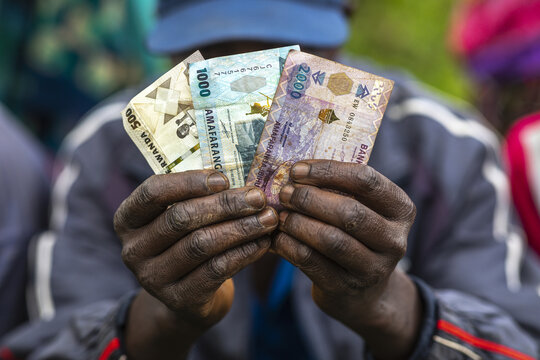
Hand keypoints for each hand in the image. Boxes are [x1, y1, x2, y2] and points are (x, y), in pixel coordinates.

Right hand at [113, 170, 277, 358]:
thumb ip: (200, 197)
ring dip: (240, 228)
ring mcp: (153, 278)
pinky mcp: (178, 299)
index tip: (223, 179)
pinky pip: (216, 270)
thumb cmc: (188, 242)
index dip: (189, 182)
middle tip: (258, 198)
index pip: (153, 193)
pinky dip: (243, 253)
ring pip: (201, 244)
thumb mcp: (182, 218)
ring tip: (268, 219)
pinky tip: (263, 243)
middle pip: (181, 218)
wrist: (188, 299)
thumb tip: (244, 178)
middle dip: (225, 205)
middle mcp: (133, 249)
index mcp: (128, 219)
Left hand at [273, 160, 420, 358]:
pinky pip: (312, 262)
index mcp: (401, 209)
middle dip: (309, 198)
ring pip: (330, 240)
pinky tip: (278, 237)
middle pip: (348, 212)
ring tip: (281, 215)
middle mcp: (394, 240)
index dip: (328, 171)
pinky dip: (289, 246)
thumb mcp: (363, 210)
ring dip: (298, 223)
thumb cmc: (356, 236)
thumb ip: (339, 189)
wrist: (365, 293)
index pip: (366, 180)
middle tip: (285, 193)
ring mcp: (373, 269)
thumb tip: (294, 170)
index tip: (297, 169)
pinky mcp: (346, 288)